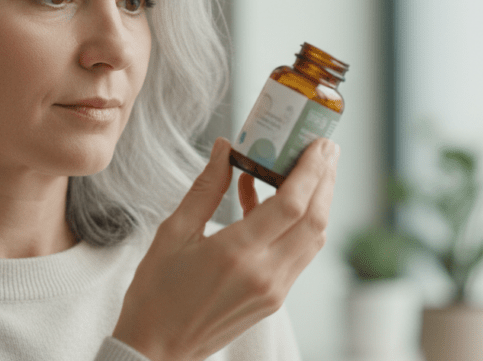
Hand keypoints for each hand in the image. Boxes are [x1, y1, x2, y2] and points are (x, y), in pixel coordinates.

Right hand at [112, 137, 339, 360]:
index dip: (311, 171)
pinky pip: (298, 254)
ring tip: (310, 169)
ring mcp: (273, 290)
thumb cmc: (157, 294)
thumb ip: (205, 188)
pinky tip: (273, 200)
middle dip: (325, 180)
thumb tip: (225, 148)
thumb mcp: (173, 234)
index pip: (292, 205)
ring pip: (313, 239)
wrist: (157, 350)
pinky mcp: (273, 299)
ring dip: (318, 202)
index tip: (318, 143)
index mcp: (236, 255)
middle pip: (314, 220)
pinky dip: (297, 224)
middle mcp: (264, 275)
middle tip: (325, 149)